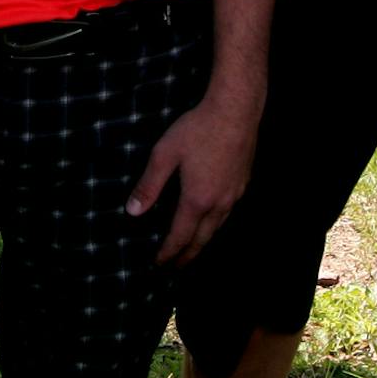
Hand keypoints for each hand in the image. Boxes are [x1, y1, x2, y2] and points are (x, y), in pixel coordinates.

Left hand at [125, 96, 257, 265]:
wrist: (235, 110)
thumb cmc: (197, 129)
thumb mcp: (165, 154)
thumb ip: (149, 185)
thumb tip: (133, 212)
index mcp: (197, 200)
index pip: (181, 236)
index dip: (169, 252)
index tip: (159, 263)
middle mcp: (219, 203)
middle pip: (203, 239)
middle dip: (187, 255)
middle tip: (175, 267)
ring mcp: (234, 194)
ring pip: (218, 228)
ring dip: (203, 242)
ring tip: (192, 249)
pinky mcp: (243, 183)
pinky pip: (228, 213)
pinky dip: (216, 225)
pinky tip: (212, 219)